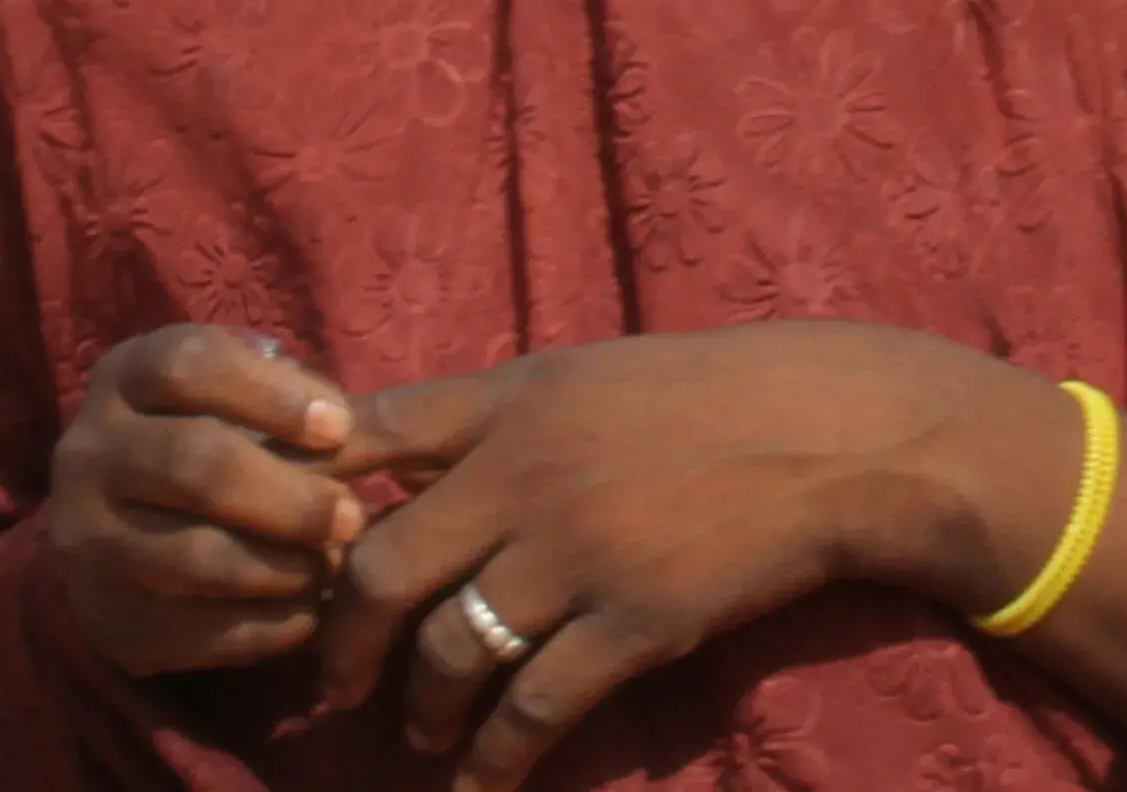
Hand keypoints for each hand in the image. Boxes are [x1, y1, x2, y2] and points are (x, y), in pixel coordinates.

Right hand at [40, 325, 364, 679]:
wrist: (120, 527)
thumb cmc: (212, 439)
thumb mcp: (240, 397)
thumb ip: (300, 402)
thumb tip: (369, 427)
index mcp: (125, 377)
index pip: (191, 366)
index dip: (273, 395)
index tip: (340, 428)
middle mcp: (88, 452)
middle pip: (194, 464)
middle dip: (288, 496)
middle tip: (351, 516)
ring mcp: (82, 538)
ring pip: (190, 557)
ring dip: (277, 567)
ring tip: (328, 566)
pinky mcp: (99, 614)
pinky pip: (185, 630)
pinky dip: (258, 628)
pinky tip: (304, 616)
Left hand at [317, 325, 1103, 787]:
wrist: (834, 432)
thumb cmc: (709, 395)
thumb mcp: (587, 374)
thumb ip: (492, 416)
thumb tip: (393, 461)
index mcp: (511, 400)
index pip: (366, 439)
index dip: (308, 497)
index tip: (292, 549)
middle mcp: (526, 473)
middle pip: (380, 569)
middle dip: (342, 640)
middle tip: (336, 680)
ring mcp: (579, 551)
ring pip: (450, 650)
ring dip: (421, 708)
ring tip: (422, 731)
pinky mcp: (635, 621)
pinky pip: (534, 707)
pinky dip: (495, 756)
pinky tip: (485, 778)